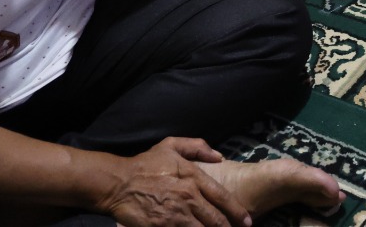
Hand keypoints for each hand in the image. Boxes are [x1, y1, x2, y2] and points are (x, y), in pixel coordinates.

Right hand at [96, 137, 250, 226]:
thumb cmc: (145, 164)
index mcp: (193, 177)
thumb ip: (197, 147)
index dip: (237, 211)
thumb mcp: (171, 145)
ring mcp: (176, 215)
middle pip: (216, 219)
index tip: (247, 221)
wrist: (119, 183)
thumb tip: (219, 156)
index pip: (222, 197)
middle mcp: (189, 197)